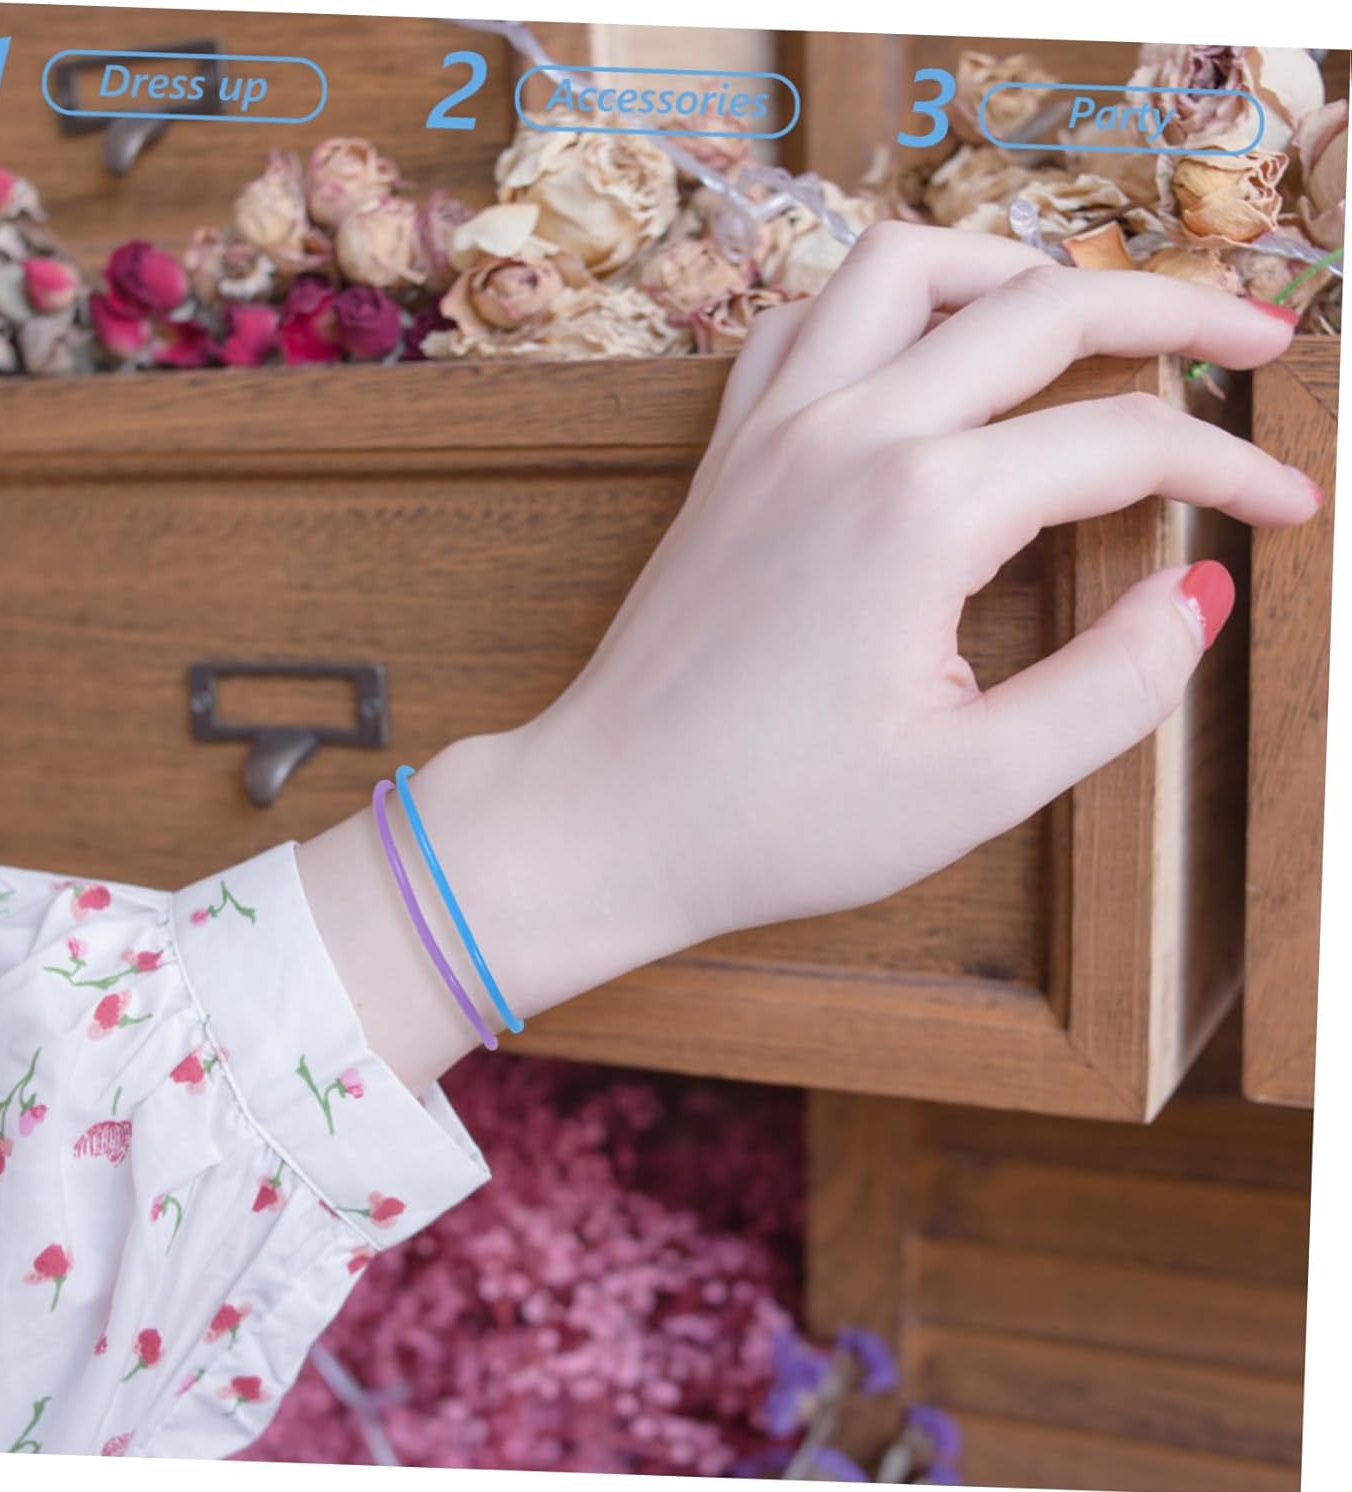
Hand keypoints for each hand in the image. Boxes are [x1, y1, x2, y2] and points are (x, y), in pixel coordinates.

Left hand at [299, 224, 1318, 1090]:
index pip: (1124, 441)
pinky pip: (807, 321)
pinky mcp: (728, 453)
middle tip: (1252, 336)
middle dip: (1170, 306)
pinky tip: (923, 353)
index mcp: (923, 509)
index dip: (1232, 465)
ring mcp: (773, 428)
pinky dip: (884, 304)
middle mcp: (848, 431)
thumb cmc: (774, 821)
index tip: (1292, 506)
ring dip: (1017, 270)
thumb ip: (1113, 685)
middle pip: (1042, 306)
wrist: (608, 819)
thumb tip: (1200, 593)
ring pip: (911, 269)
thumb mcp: (977, 785)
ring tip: (1089, 319)